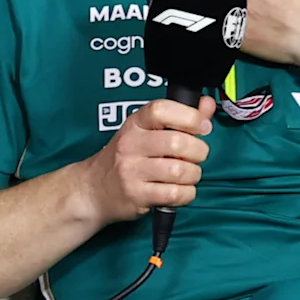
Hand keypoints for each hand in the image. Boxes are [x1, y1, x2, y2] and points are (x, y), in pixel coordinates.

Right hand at [82, 96, 212, 224]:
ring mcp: (131, 171)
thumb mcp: (146, 132)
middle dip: (199, 151)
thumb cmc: (125, 159)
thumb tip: (206, 105)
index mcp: (135, 124)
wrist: (93, 190)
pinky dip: (186, 194)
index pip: (162, 110)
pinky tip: (177, 190)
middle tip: (195, 156)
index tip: (202, 127)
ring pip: (180, 170)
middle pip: (178, 143)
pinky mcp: (136, 195)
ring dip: (193, 175)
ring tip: (185, 175)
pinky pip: (175, 194)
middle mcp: (130, 145)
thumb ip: (180, 118)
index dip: (190, 116)